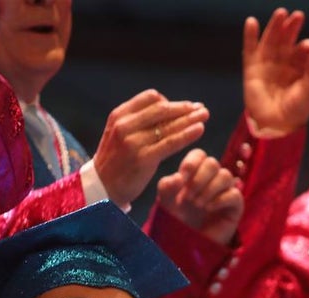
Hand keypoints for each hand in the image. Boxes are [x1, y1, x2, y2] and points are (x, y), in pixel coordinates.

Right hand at [93, 89, 208, 207]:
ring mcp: (133, 142)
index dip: (169, 102)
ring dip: (190, 119)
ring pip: (168, 126)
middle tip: (201, 108)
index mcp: (119, 115)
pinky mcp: (143, 158)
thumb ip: (138, 121)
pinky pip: (170, 143)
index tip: (183, 108)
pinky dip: (187, 135)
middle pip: (162, 109)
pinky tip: (199, 130)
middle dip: (184, 108)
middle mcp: (125, 126)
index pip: (150, 98)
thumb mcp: (119, 134)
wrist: (103, 188)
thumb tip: (167, 107)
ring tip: (205, 115)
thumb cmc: (116, 161)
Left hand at [157, 149, 244, 245]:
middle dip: (198, 179)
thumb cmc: (178, 219)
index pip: (199, 155)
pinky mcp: (236, 205)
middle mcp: (212, 178)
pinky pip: (234, 194)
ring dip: (209, 189)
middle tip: (188, 198)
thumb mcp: (166, 202)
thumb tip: (177, 177)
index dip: (191, 163)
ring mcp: (226, 190)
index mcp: (196, 173)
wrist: (189, 243)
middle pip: (212, 163)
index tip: (182, 179)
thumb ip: (166, 187)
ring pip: (225, 176)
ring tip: (198, 205)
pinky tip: (208, 209)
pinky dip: (220, 200)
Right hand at [242, 8, 308, 136]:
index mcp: (301, 65)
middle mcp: (284, 61)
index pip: (305, 49)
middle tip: (298, 16)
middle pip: (288, 38)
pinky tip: (251, 23)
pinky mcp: (252, 69)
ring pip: (271, 40)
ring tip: (281, 13)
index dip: (307, 47)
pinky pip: (250, 49)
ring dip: (275, 26)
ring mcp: (268, 63)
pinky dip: (249, 36)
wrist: (277, 125)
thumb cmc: (297, 109)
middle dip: (292, 27)